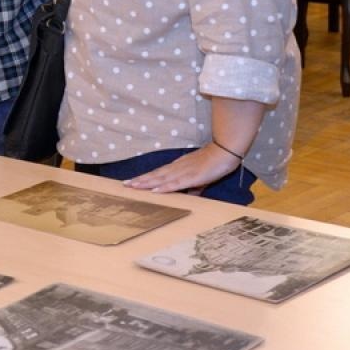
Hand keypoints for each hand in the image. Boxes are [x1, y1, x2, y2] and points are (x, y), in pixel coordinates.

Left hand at [122, 145, 239, 193]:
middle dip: (140, 180)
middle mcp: (177, 168)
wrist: (224, 152)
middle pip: (155, 175)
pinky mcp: (192, 177)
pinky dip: (164, 187)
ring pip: (161, 178)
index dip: (145, 178)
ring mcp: (183, 172)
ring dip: (147, 183)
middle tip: (125, 185)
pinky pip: (175, 183)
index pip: (158, 174)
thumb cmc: (213, 163)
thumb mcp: (201, 179)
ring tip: (133, 186)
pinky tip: (154, 190)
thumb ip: (194, 188)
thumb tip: (190, 197)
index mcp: (178, 167)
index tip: (132, 181)